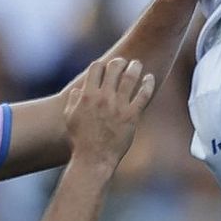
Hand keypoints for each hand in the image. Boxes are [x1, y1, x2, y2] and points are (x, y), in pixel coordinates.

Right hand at [63, 53, 155, 171]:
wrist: (94, 158)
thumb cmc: (80, 140)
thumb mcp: (70, 118)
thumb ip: (73, 100)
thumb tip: (79, 90)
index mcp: (87, 96)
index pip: (96, 68)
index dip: (101, 64)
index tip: (106, 66)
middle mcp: (103, 97)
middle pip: (114, 68)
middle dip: (119, 62)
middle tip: (123, 62)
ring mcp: (119, 106)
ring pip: (130, 77)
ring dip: (135, 67)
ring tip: (137, 64)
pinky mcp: (132, 115)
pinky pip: (144, 94)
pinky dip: (148, 83)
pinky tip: (150, 77)